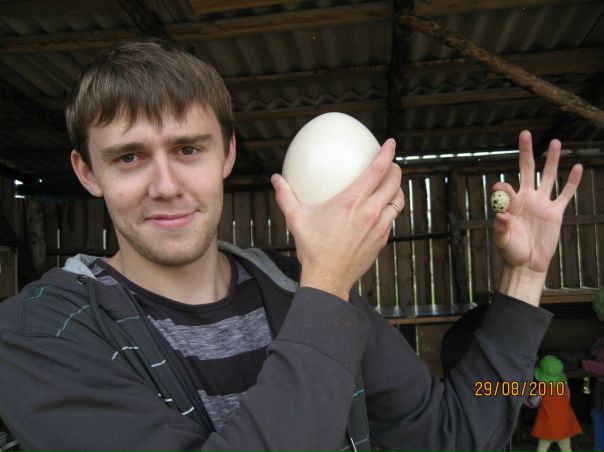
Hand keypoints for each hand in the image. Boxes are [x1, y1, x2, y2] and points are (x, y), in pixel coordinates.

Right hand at [271, 139, 403, 300]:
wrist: (328, 278)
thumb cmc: (312, 249)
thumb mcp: (296, 219)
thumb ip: (286, 196)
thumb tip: (276, 179)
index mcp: (352, 202)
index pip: (377, 170)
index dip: (387, 154)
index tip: (391, 143)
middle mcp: (370, 212)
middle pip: (394, 182)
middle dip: (396, 169)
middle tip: (391, 164)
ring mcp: (379, 227)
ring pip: (398, 201)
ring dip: (397, 189)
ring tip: (391, 185)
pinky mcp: (382, 240)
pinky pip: (391, 218)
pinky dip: (390, 209)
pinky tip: (381, 209)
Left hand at [494, 130, 581, 304]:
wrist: (527, 263)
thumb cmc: (510, 250)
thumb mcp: (501, 239)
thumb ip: (500, 226)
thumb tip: (501, 214)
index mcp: (510, 203)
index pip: (506, 188)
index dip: (502, 188)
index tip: (500, 189)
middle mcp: (526, 199)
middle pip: (527, 170)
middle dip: (526, 152)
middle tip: (524, 133)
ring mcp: (542, 204)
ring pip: (548, 176)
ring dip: (551, 160)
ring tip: (554, 142)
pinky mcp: (556, 212)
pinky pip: (565, 194)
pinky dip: (572, 182)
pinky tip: (577, 167)